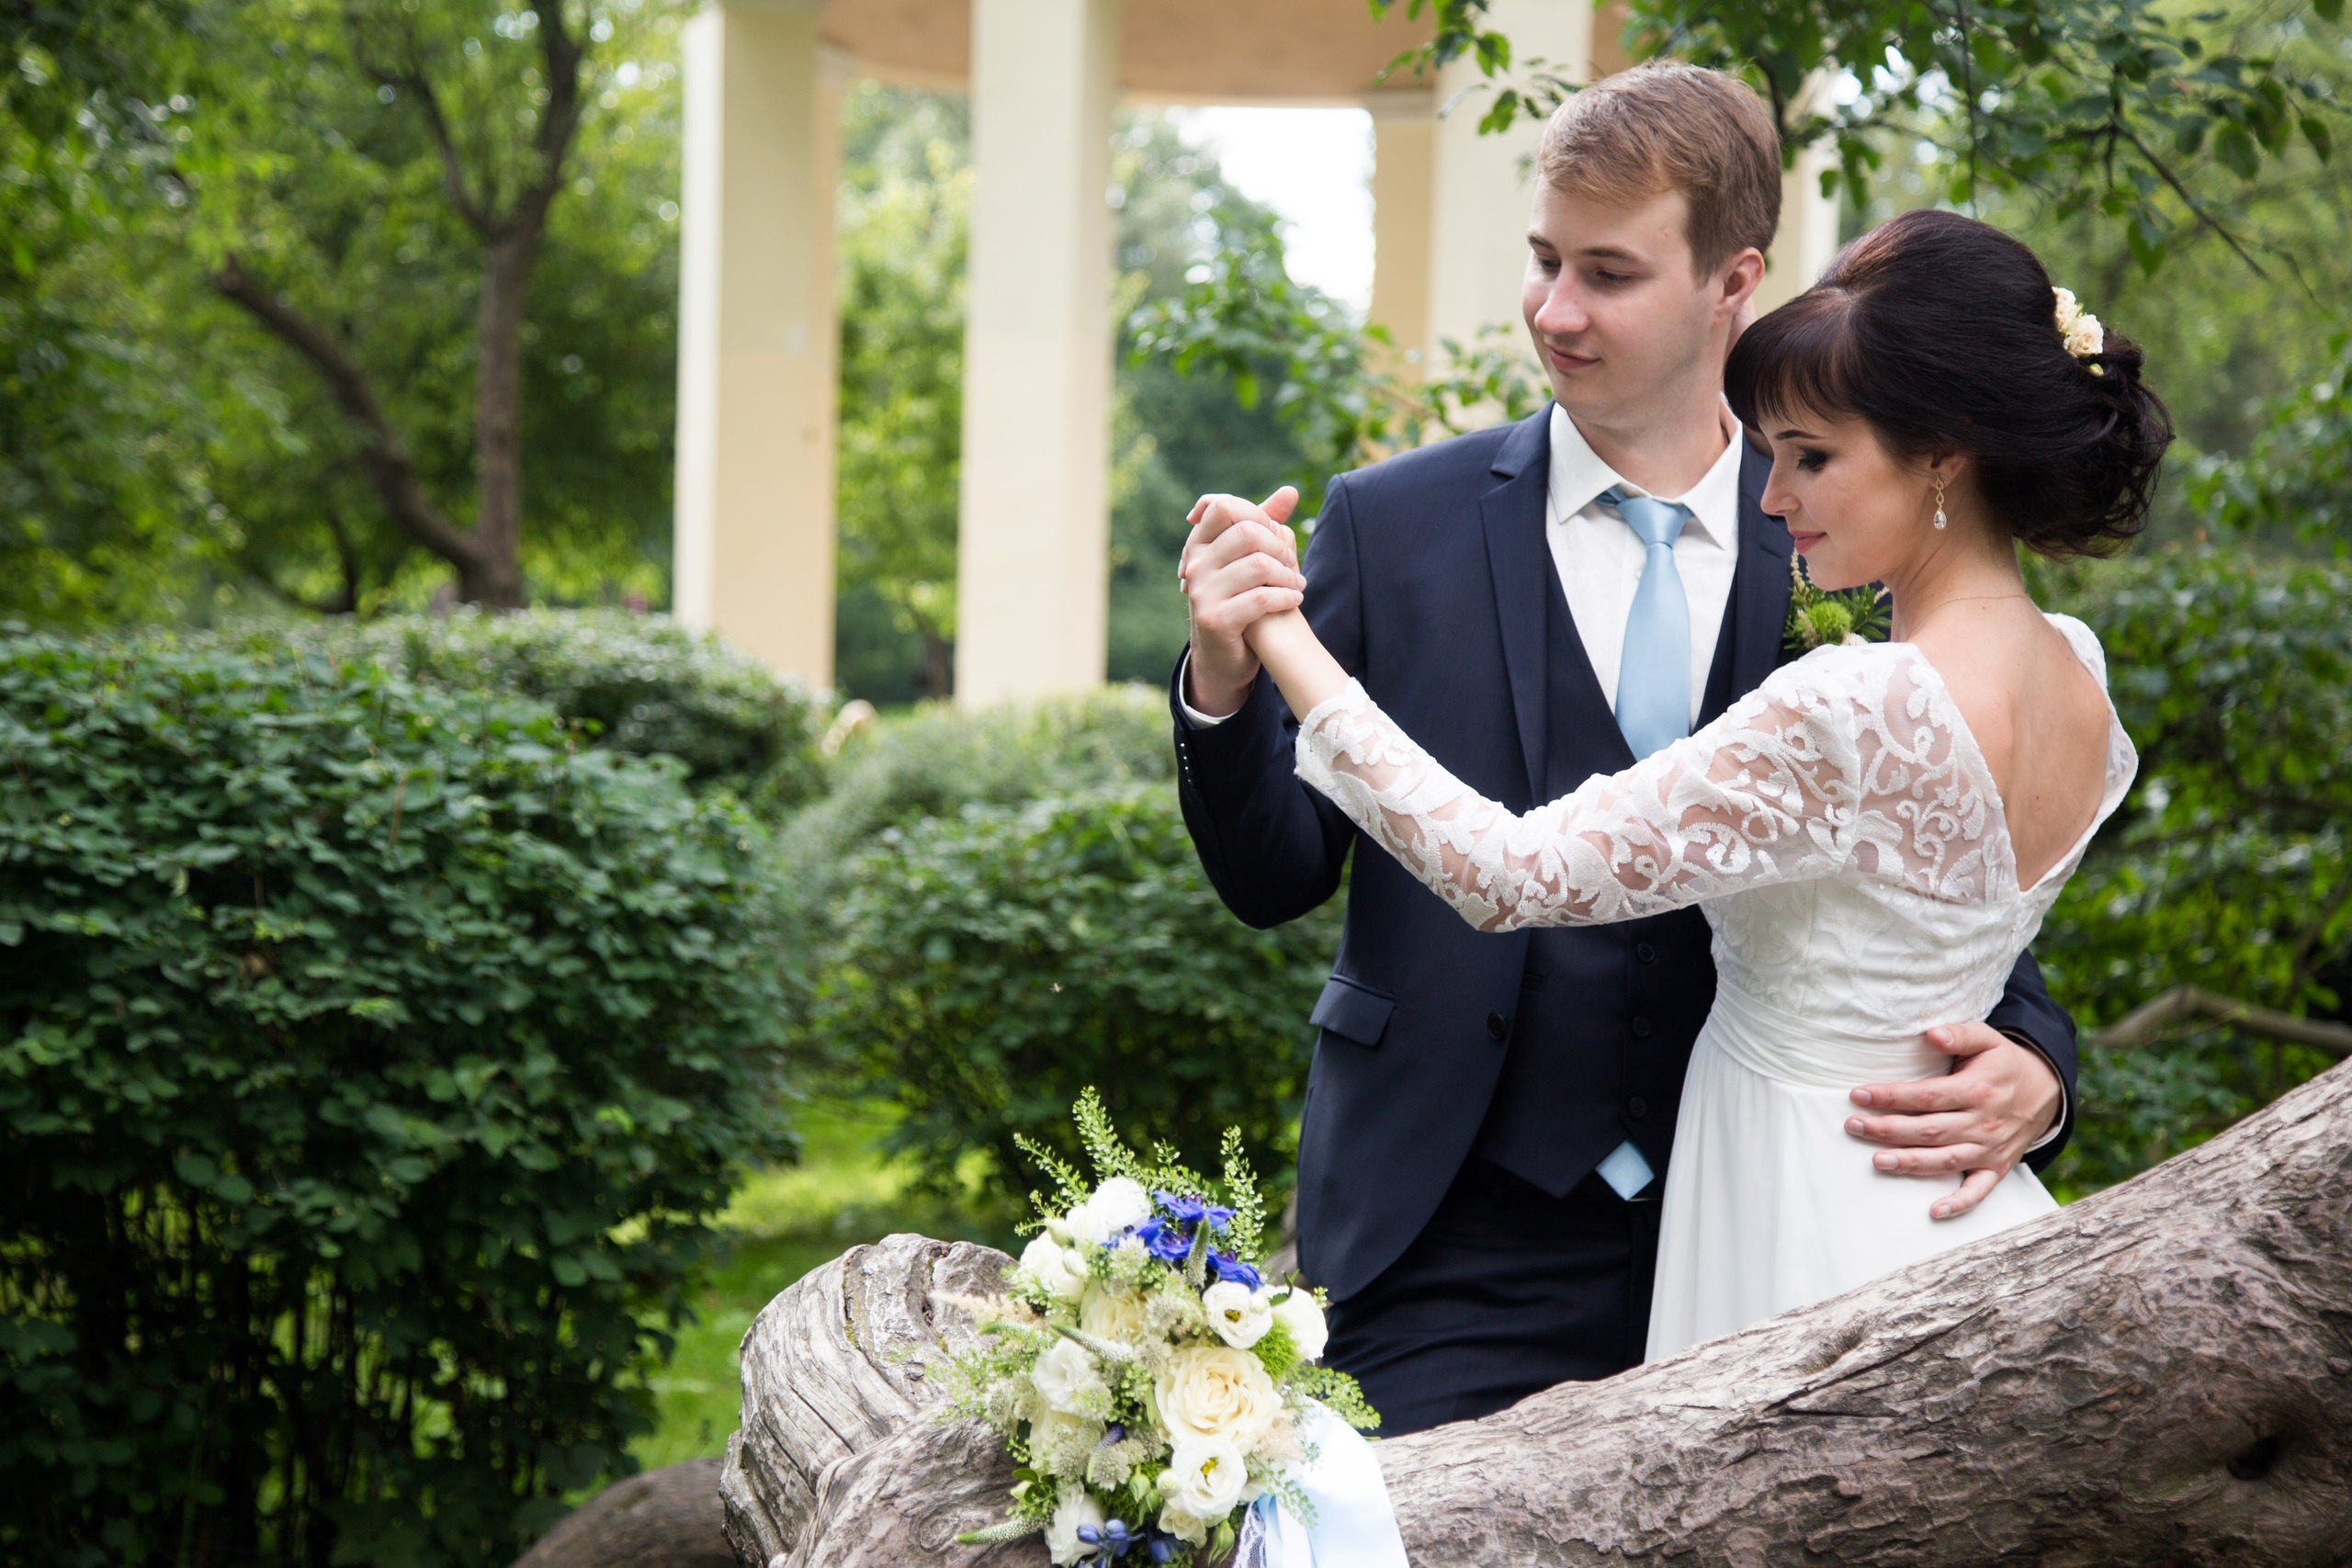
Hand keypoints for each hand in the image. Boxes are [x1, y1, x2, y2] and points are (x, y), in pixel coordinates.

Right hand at [1178, 488, 1302, 716]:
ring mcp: (1201, 593)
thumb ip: (1265, 524)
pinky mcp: (1214, 620)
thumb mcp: (1248, 560)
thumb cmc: (1239, 600)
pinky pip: (1261, 597)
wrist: (1223, 657)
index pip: (1223, 506)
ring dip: (1288, 576)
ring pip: (1258, 565)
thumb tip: (1291, 491)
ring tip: (1297, 585)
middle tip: (1291, 564)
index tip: (1273, 534)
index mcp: (1198, 545)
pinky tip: (1294, 600)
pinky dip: (1286, 597)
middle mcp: (1194, 565)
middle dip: (1279, 547)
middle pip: (1247, 533)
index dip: (1256, 514)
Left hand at [1844, 1023, 2061, 1220]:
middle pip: (1929, 1130)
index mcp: (1978, 1090)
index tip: (1858, 1095)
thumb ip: (1960, 1034)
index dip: (1891, 1096)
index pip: (1927, 1096)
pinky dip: (1959, 1203)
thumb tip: (1932, 1034)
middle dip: (1887, 1130)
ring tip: (1877, 1162)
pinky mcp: (1997, 1168)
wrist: (2046, 1091)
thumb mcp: (1988, 1039)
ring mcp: (1990, 1149)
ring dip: (1910, 1164)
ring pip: (1945, 1161)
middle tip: (1853, 1126)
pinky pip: (1979, 1191)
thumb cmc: (2003, 1063)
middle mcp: (1983, 1123)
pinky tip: (1934, 1211)